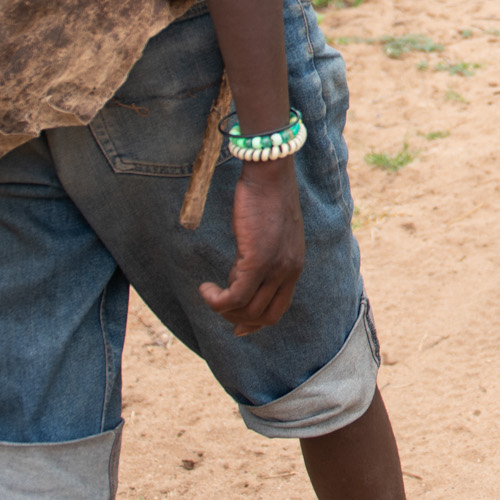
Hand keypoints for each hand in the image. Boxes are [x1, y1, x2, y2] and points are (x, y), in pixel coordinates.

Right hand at [200, 159, 304, 335]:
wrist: (270, 173)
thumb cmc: (267, 196)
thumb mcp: (272, 231)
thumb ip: (265, 254)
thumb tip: (244, 271)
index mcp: (294, 265)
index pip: (278, 308)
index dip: (256, 322)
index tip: (236, 326)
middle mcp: (289, 270)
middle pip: (263, 315)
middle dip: (237, 319)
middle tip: (218, 305)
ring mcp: (275, 267)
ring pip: (247, 310)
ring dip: (223, 309)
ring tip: (209, 292)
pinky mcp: (257, 261)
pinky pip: (235, 297)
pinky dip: (216, 300)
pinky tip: (205, 288)